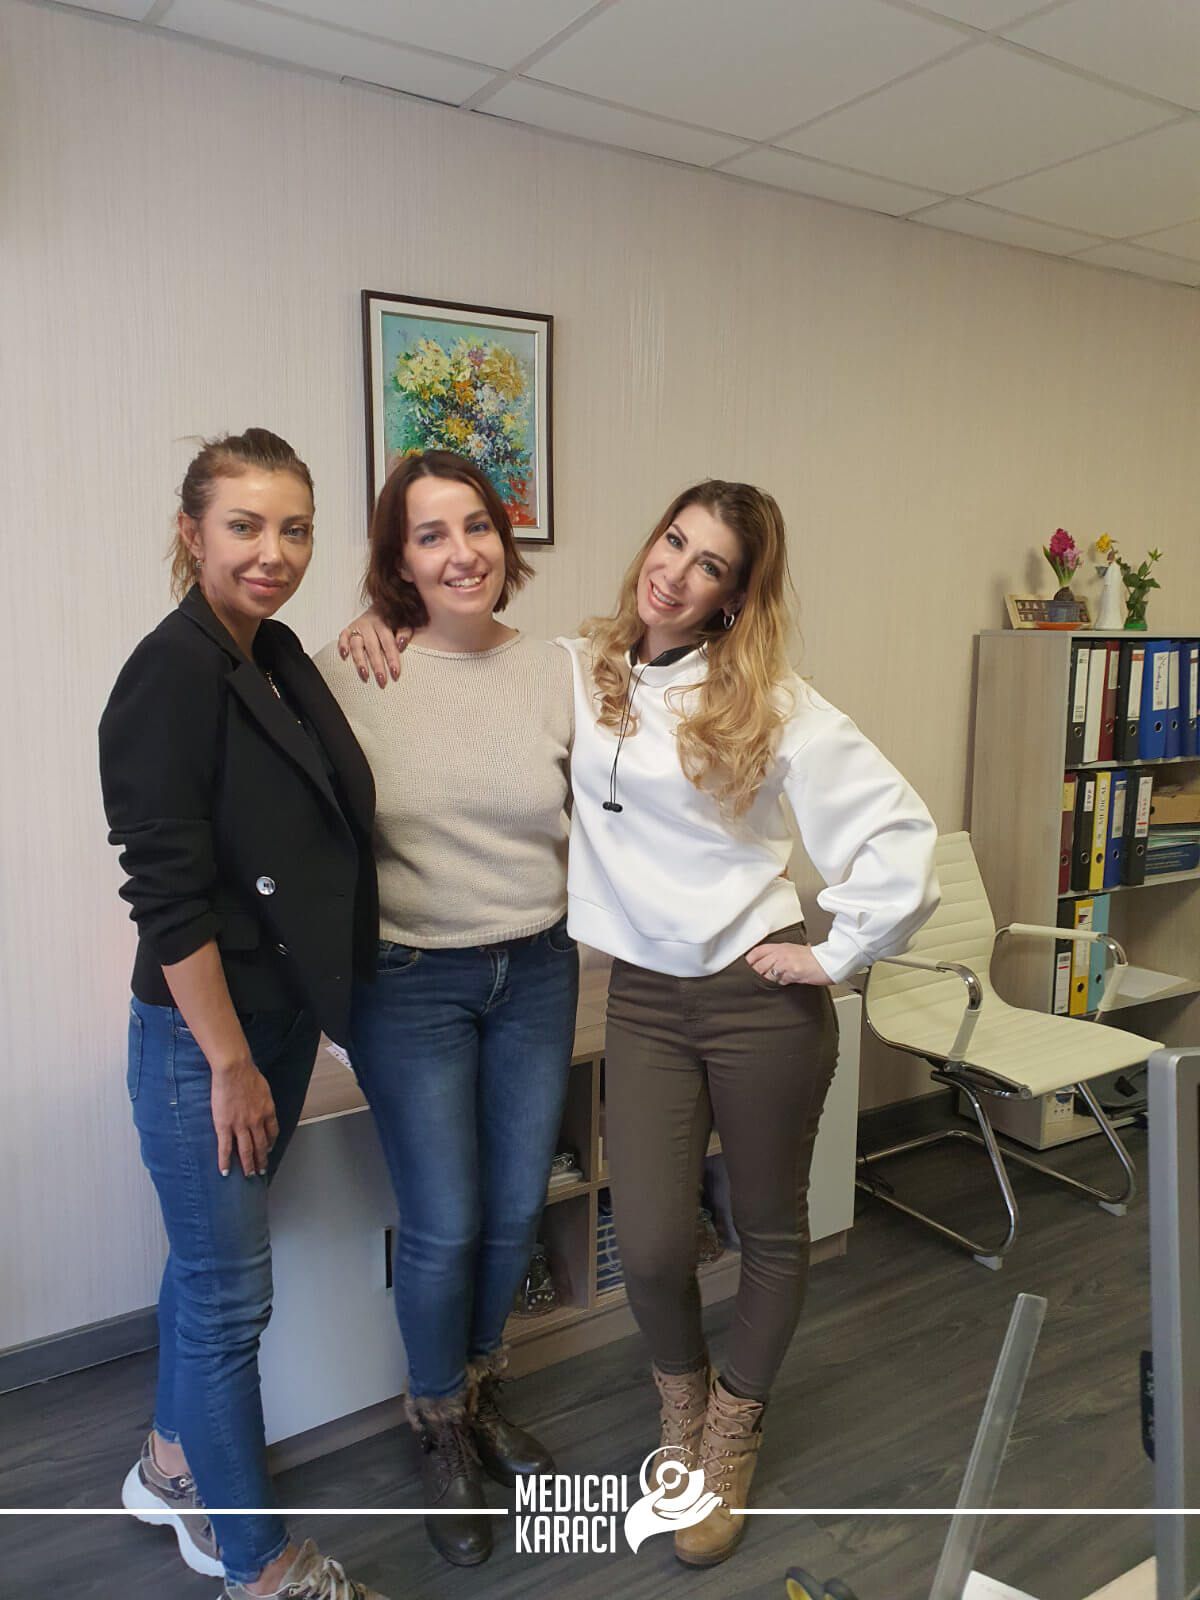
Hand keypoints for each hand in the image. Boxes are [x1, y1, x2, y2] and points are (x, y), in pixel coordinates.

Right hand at [211, 1058, 278, 1177]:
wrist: (234, 1070)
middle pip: (261, 1145)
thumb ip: (262, 1100)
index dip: (271, 1142)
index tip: (269, 1148)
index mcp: (267, 1111)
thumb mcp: (263, 1088)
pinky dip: (225, 1162)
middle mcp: (257, 1122)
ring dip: (248, 1165)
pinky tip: (225, 1172)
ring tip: (249, 1175)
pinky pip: (225, 1148)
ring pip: (246, 1150)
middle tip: (261, 1170)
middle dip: (262, 1159)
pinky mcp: (225, 1126)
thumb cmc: (248, 1074)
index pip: (272, 1132)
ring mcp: (241, 1126)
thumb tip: (260, 1104)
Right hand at [337, 609, 411, 685]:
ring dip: (360, 661)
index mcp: (384, 622)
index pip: (388, 642)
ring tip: (364, 676)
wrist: (381, 607)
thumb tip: (401, 645)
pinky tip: (344, 656)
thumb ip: (405, 632)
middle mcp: (369, 624)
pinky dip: (342, 646)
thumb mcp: (404, 623)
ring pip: (356, 645)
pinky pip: (343, 637)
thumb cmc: (394, 620)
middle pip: (372, 647)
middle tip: (382, 681)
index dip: (392, 658)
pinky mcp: (348, 629)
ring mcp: (357, 627)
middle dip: (377, 665)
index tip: (395, 673)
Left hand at [745, 943, 832, 986]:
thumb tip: (770, 962)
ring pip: (765, 974)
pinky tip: (783, 983)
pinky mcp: (791, 972)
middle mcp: (780, 953)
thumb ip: (781, 956)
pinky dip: (778, 984)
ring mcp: (785, 962)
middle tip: (753, 980)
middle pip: (757, 965)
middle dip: (754, 974)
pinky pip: (778, 981)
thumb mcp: (795, 951)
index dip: (748, 961)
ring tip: (770, 982)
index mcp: (780, 947)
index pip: (756, 952)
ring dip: (765, 980)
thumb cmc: (815, 958)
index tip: (745, 969)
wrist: (829, 962)